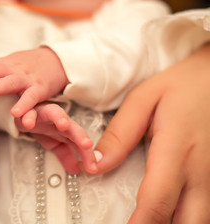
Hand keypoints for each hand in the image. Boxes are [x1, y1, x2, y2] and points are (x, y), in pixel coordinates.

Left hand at [0, 47, 68, 117]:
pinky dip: (24, 105)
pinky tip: (15, 114)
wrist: (58, 61)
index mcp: (4, 64)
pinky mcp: (39, 89)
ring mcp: (26, 79)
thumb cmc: (27, 64)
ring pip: (10, 82)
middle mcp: (13, 70)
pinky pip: (31, 98)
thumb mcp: (6, 62)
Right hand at [15, 103, 99, 173]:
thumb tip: (76, 170)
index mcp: (66, 129)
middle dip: (79, 135)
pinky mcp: (28, 109)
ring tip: (63, 125)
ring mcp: (43, 112)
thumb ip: (65, 155)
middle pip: (71, 127)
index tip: (92, 169)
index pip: (79, 143)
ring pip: (53, 112)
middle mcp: (58, 120)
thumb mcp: (54, 142)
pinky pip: (28, 111)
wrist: (26, 110)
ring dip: (58, 117)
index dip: (86, 155)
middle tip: (87, 144)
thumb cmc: (43, 125)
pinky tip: (28, 123)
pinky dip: (28, 116)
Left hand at [95, 44, 209, 222]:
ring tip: (149, 220)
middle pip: (186, 222)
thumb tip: (96, 166)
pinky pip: (206, 207)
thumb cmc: (180, 85)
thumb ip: (119, 135)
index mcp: (176, 150)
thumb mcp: (142, 100)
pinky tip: (172, 214)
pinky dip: (188, 217)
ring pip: (201, 219)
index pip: (157, 201)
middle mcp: (200, 169)